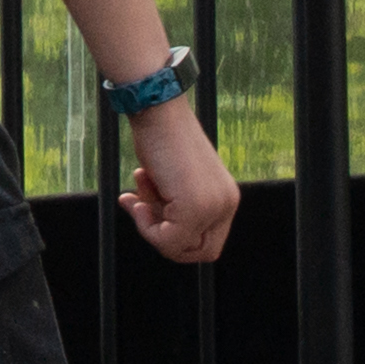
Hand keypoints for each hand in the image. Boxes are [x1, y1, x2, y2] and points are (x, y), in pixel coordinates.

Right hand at [118, 97, 236, 263]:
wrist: (158, 111)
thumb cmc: (162, 138)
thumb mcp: (175, 179)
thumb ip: (176, 204)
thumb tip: (158, 228)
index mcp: (225, 199)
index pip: (206, 243)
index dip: (175, 235)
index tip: (150, 210)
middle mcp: (225, 205)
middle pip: (197, 252)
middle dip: (162, 235)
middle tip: (141, 206)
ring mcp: (212, 207)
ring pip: (180, 248)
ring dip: (150, 225)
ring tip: (139, 189)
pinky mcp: (195, 208)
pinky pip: (168, 239)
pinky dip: (145, 225)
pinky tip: (138, 189)